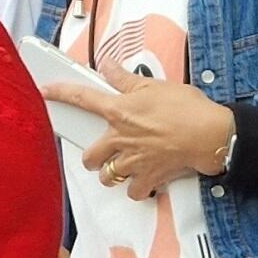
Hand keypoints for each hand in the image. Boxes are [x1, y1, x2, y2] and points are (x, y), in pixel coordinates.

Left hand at [38, 73, 236, 199]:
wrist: (210, 135)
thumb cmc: (187, 108)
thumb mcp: (155, 85)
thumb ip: (125, 79)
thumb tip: (107, 65)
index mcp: (120, 112)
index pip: (83, 99)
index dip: (61, 93)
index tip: (46, 92)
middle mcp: (121, 139)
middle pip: (90, 155)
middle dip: (91, 156)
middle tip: (101, 151)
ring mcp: (134, 161)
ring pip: (108, 176)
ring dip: (111, 173)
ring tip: (120, 167)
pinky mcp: (149, 177)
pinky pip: (133, 191)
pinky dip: (136, 189)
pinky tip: (141, 181)